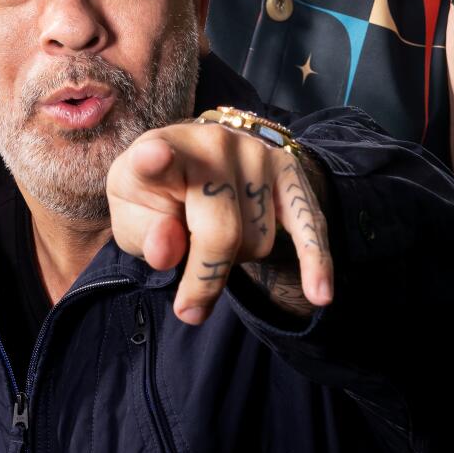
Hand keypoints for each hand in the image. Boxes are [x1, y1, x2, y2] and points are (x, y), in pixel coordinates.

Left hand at [108, 121, 332, 323]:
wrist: (194, 160)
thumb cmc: (158, 195)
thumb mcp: (133, 215)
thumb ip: (145, 234)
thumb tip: (167, 252)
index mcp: (160, 150)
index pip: (154, 158)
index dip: (154, 160)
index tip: (153, 157)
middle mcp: (212, 142)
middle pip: (222, 231)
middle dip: (208, 277)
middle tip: (189, 310)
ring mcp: (256, 153)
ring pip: (259, 239)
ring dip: (238, 259)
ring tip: (215, 241)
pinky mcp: (289, 168)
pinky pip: (308, 222)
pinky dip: (315, 259)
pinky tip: (319, 293)